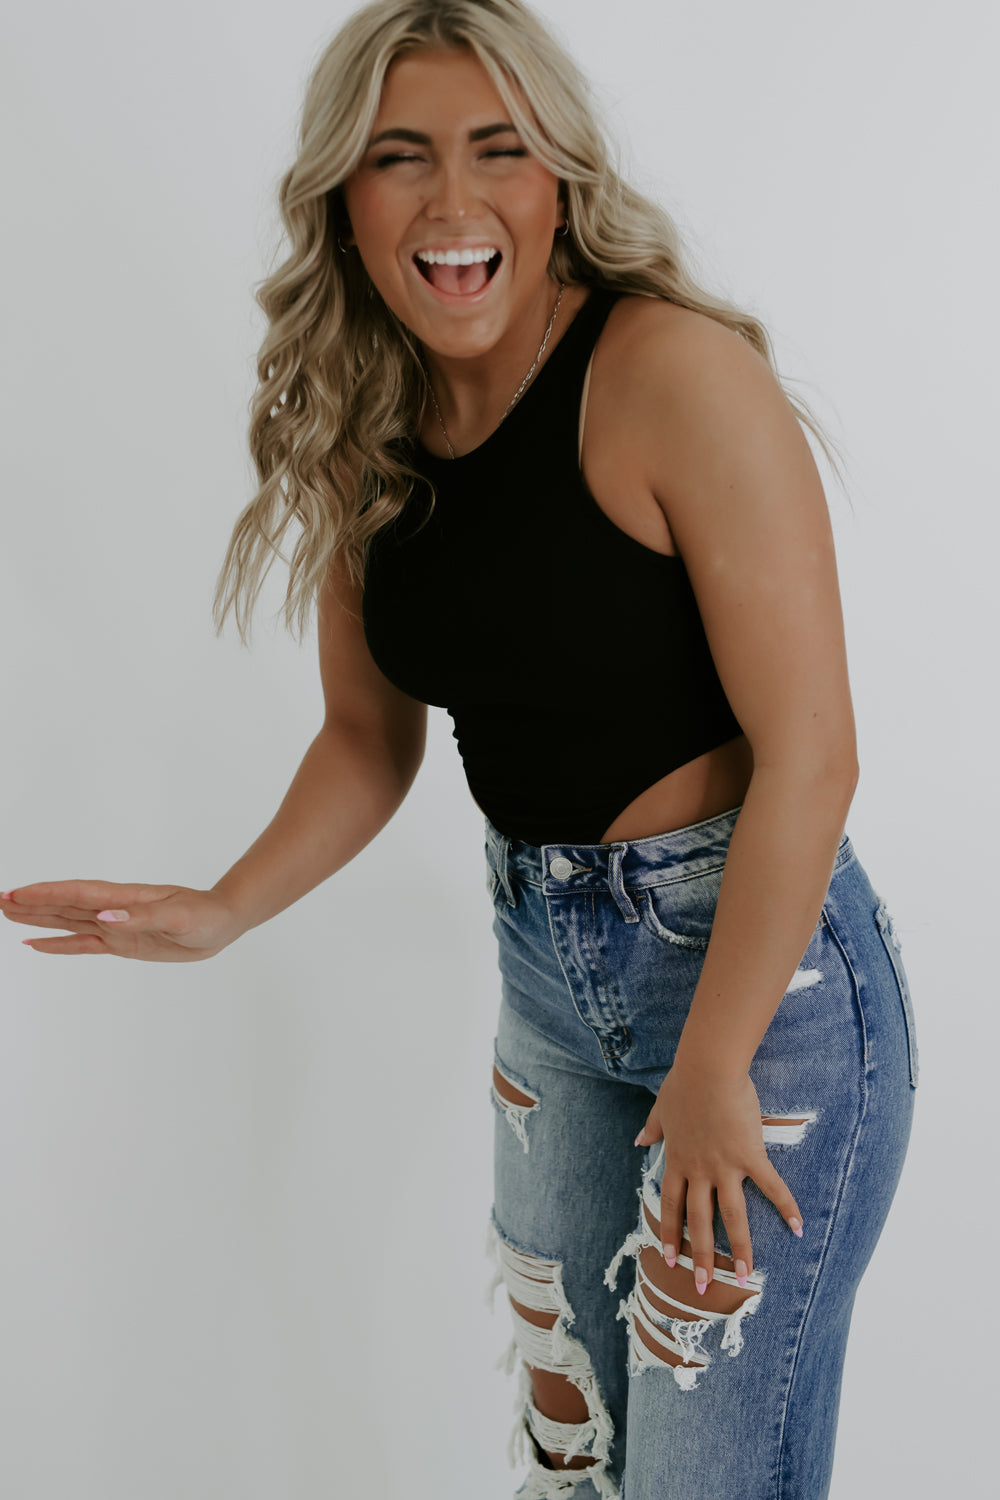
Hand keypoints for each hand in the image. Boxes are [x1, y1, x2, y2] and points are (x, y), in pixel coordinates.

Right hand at [0, 882, 244, 961]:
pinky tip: (37, 944)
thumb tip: (105, 917)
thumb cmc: (206, 914)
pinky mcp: (121, 943)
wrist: (222, 922)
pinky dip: (59, 944)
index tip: (17, 893)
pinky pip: (83, 943)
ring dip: (38, 918)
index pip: (78, 893)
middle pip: (64, 904)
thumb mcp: (179, 917)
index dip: (47, 893)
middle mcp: (114, 909)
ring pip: (68, 920)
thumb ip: (141, 918)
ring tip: (7, 914)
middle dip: (31, 902)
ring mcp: (115, 925)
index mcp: (125, 898)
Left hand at [635, 1062, 802, 1291]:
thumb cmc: (684, 1083)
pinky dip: (786, 1207)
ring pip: (732, 1216)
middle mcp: (700, 1171)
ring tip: (745, 1276)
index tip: (668, 1260)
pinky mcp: (751, 1156)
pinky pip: (771, 1187)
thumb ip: (652, 1129)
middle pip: (699, 1221)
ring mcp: (726, 1166)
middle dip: (701, 1256)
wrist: (708, 1069)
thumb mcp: (661, 1108)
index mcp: (678, 1160)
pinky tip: (799, 1228)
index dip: (670, 1234)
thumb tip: (638, 1140)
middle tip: (703, 1287)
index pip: (671, 1206)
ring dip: (739, 1248)